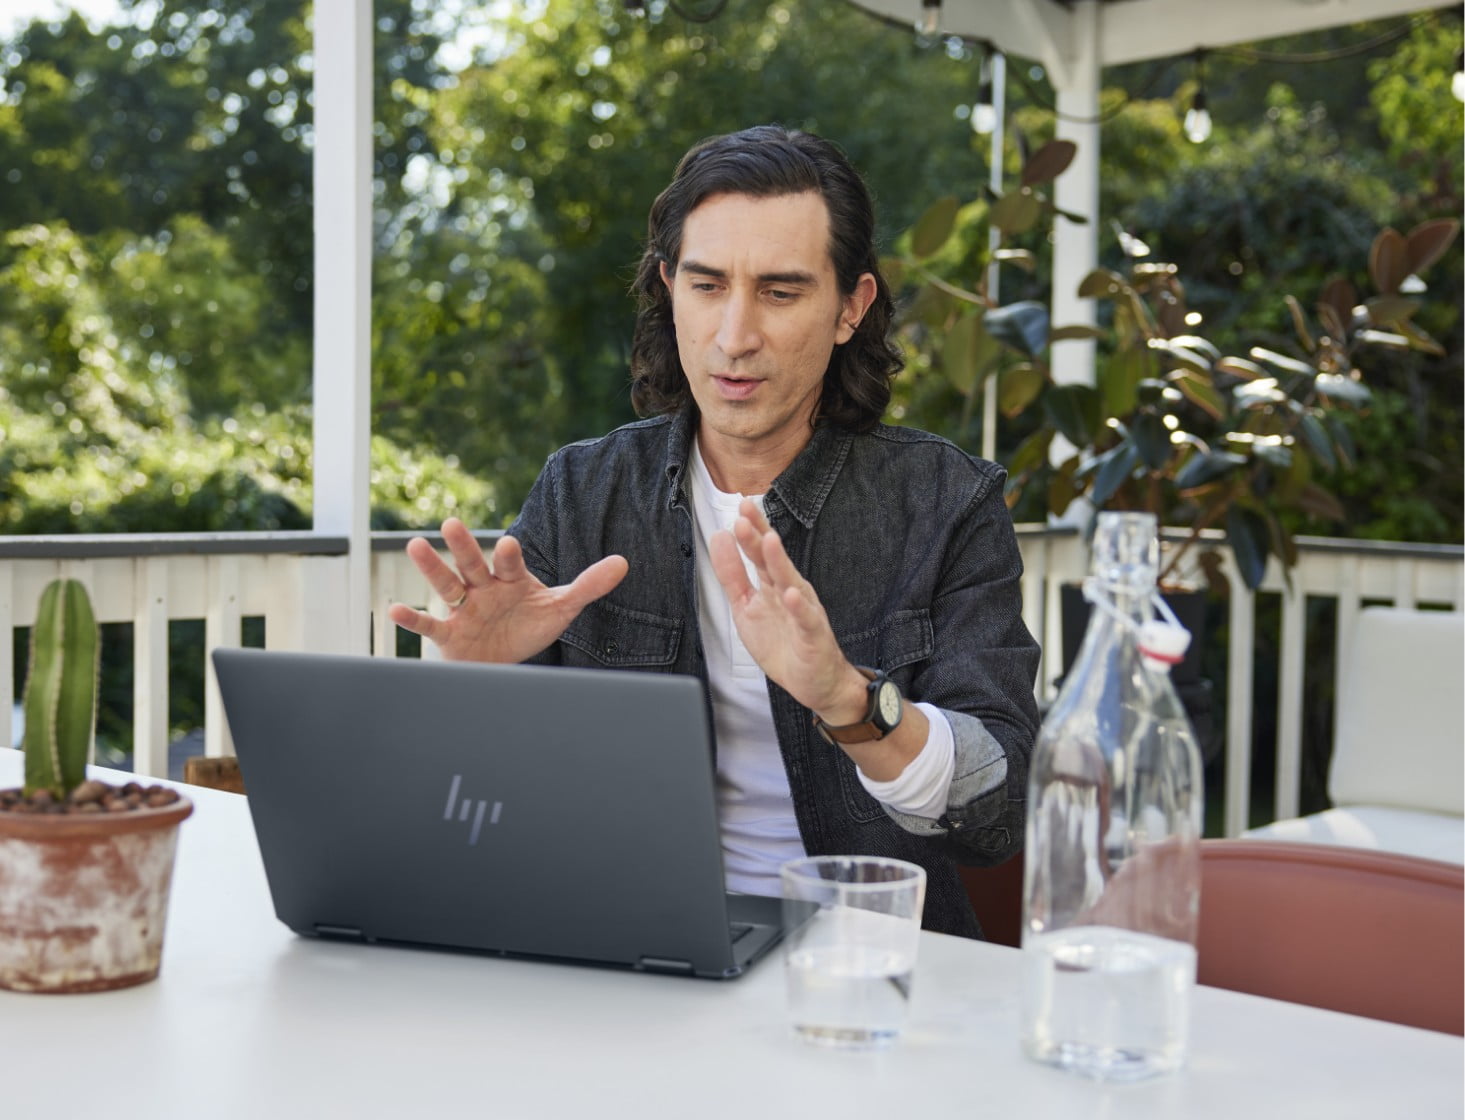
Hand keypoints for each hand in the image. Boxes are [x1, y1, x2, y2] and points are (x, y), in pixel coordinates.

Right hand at [388, 518, 627, 662]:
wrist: (504, 661)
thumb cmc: (528, 627)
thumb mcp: (561, 609)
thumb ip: (588, 585)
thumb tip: (624, 562)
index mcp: (510, 579)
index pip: (510, 563)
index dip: (509, 556)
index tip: (508, 544)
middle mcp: (483, 588)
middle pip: (472, 564)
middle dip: (463, 547)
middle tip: (452, 523)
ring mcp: (463, 609)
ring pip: (445, 584)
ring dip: (431, 567)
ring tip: (415, 545)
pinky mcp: (448, 633)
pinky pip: (429, 624)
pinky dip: (412, 618)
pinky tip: (394, 610)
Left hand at [707, 499, 866, 718]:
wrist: (814, 682)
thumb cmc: (783, 644)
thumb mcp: (746, 608)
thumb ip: (733, 575)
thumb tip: (719, 538)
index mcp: (773, 584)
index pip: (760, 552)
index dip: (751, 529)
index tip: (740, 505)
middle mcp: (791, 591)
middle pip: (774, 560)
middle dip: (761, 536)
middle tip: (747, 513)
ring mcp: (804, 611)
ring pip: (791, 582)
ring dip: (780, 562)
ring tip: (768, 541)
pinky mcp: (812, 635)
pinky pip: (806, 619)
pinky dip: (799, 607)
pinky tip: (790, 594)